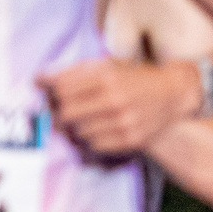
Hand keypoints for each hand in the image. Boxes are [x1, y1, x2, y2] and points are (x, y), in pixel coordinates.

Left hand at [40, 58, 199, 157]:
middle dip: (61, 113)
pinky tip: (101, 129)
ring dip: (78, 127)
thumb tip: (38, 80)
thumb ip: (72, 72)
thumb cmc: (135, 78)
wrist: (175, 94)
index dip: (52, 92)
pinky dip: (92, 139)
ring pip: (79, 132)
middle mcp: (115, 100)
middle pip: (66, 113)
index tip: (53, 93)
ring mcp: (124, 122)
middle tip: (65, 111)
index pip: (61, 90)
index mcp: (107, 77)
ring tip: (88, 119)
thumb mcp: (107, 66)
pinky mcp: (131, 139)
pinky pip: (95, 145)